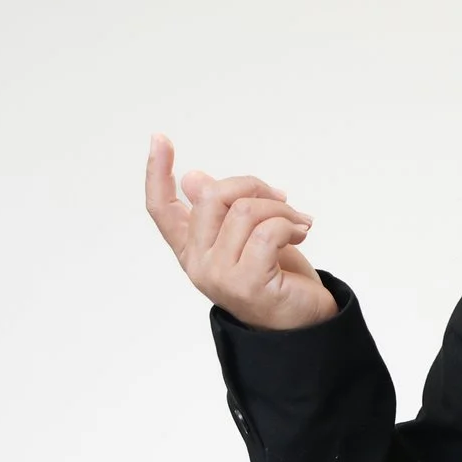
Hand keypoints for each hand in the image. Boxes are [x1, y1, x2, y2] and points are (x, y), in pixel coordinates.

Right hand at [145, 133, 338, 330]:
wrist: (305, 322)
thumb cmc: (278, 276)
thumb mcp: (248, 235)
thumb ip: (220, 210)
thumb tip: (191, 179)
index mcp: (192, 248)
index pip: (161, 208)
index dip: (156, 172)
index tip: (159, 139)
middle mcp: (198, 263)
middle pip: (212, 196)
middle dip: (254, 187)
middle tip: (284, 201)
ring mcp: (218, 275)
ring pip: (243, 210)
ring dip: (281, 209)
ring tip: (298, 223)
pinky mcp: (246, 283)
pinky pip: (266, 231)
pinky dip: (290, 224)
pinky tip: (301, 232)